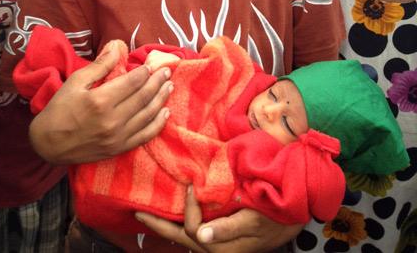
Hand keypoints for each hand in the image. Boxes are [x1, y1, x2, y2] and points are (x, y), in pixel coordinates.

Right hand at [29, 41, 172, 163]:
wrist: (49, 144)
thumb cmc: (60, 108)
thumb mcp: (76, 81)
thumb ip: (100, 65)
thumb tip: (117, 47)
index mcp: (101, 100)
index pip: (132, 82)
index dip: (145, 72)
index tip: (152, 64)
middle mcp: (112, 120)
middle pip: (143, 97)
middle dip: (158, 82)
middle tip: (167, 72)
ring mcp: (117, 137)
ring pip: (148, 115)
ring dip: (161, 99)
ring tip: (169, 86)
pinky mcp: (119, 149)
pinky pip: (145, 136)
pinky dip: (157, 124)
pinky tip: (165, 113)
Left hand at [136, 186, 302, 251]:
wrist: (296, 209)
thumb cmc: (276, 215)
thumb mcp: (255, 222)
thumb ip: (228, 230)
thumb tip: (200, 237)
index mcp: (223, 248)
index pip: (193, 229)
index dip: (188, 208)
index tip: (191, 185)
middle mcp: (217, 248)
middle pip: (181, 237)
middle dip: (159, 224)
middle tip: (137, 213)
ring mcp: (219, 243)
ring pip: (186, 236)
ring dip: (169, 224)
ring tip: (150, 212)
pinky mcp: (223, 235)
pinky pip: (197, 230)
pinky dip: (183, 221)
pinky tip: (175, 212)